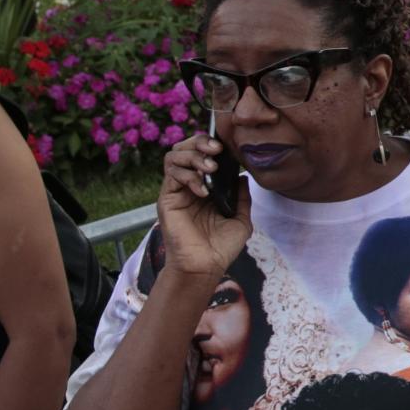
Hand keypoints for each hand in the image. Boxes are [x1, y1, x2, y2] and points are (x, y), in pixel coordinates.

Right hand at [162, 134, 251, 277]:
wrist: (205, 267)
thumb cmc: (221, 247)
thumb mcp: (241, 220)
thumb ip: (242, 198)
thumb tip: (243, 177)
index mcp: (206, 188)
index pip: (202, 154)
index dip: (211, 144)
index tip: (226, 147)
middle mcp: (189, 186)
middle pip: (184, 148)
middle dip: (200, 142)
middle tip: (216, 151)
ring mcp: (176, 191)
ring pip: (173, 156)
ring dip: (193, 156)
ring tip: (210, 169)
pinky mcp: (167, 199)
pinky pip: (171, 175)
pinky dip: (188, 176)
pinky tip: (203, 191)